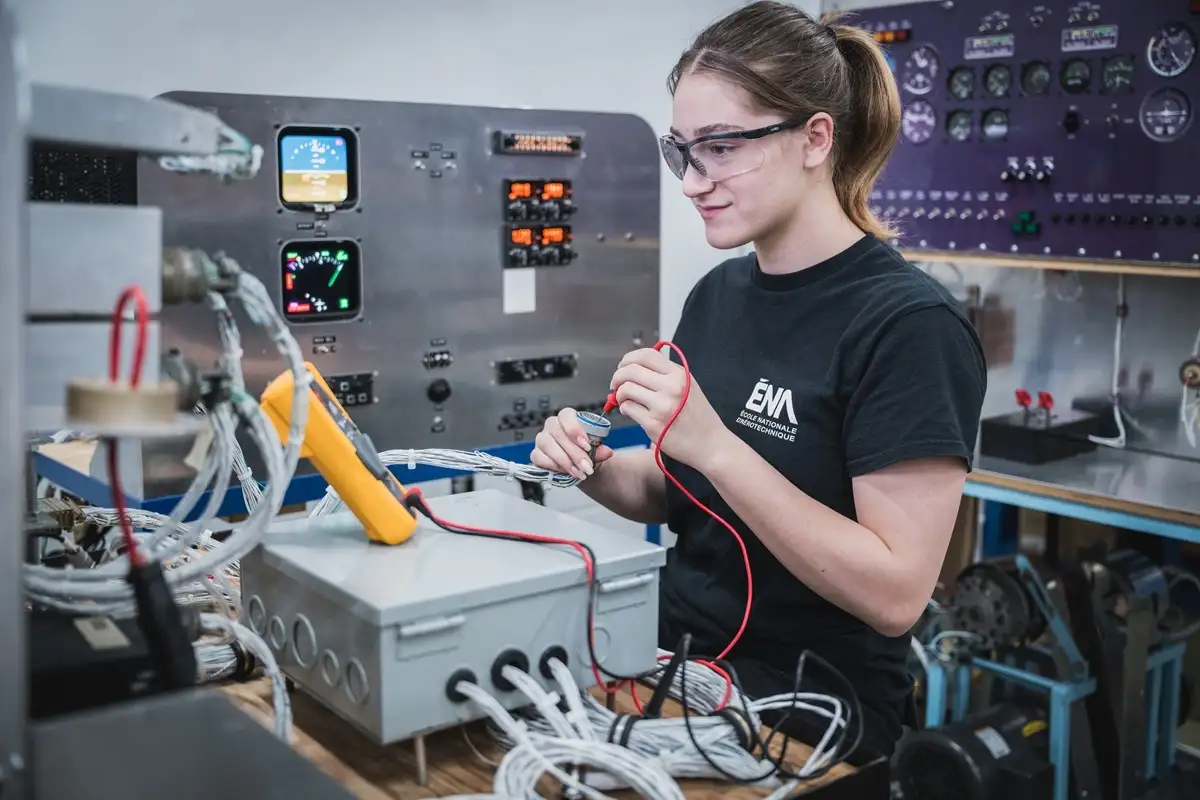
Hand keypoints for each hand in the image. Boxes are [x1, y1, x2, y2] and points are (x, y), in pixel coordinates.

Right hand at [530, 407, 613, 479]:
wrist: (581, 467)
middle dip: (574, 452)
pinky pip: (539, 457)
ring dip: (564, 460)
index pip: (566, 415)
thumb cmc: (587, 452)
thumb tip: (607, 452)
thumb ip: (600, 450)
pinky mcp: (536, 453)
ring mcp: (542, 439)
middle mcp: (552, 425)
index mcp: (567, 418)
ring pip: (547, 445)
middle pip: (558, 433)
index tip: (587, 446)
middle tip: (587, 466)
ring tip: (579, 472)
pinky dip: (553, 466)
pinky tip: (566, 472)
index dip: (575, 429)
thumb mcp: (597, 451)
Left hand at [610, 347, 726, 469]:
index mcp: (679, 374)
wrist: (711, 444)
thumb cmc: (699, 417)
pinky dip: (624, 408)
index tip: (622, 366)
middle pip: (630, 370)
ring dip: (619, 394)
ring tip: (625, 400)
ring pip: (626, 389)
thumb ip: (665, 374)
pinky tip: (631, 411)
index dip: (627, 359)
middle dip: (617, 377)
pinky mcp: (653, 423)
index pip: (645, 355)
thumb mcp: (688, 386)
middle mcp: (671, 386)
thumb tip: (633, 368)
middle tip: (615, 385)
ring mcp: (662, 405)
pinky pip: (628, 408)